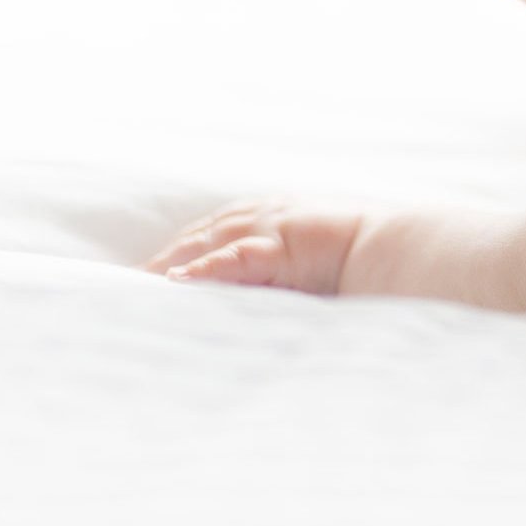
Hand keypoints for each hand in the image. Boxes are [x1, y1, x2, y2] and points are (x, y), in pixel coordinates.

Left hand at [141, 200, 365, 294]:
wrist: (400, 252)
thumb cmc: (365, 264)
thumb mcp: (313, 270)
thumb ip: (281, 280)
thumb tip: (255, 309)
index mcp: (272, 219)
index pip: (214, 234)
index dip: (182, 252)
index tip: (152, 274)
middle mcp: (264, 216)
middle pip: (198, 236)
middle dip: (162, 259)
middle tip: (125, 284)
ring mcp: (269, 227)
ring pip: (205, 243)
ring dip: (169, 264)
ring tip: (137, 286)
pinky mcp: (278, 246)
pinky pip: (232, 259)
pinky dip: (203, 270)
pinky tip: (177, 282)